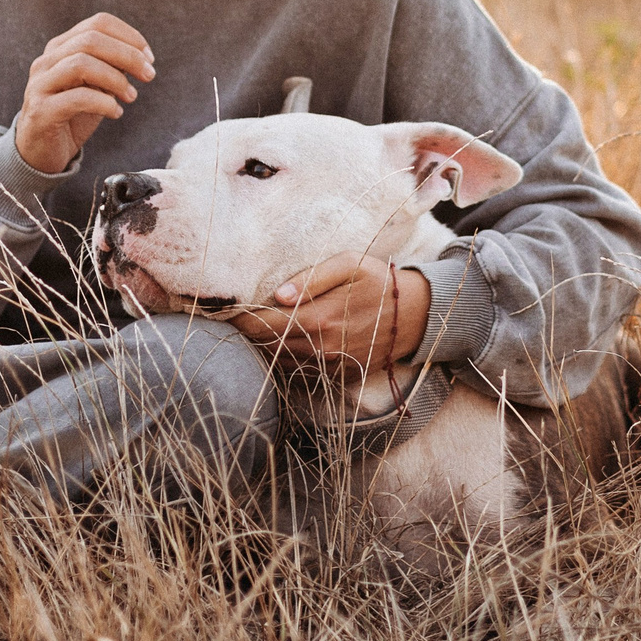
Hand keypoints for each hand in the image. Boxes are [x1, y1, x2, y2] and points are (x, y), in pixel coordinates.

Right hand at [13, 13, 154, 173]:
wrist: (41, 151)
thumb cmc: (73, 115)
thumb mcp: (96, 86)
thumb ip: (111, 67)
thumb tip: (141, 57)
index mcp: (61, 47)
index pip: (98, 23)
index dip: (129, 36)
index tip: (149, 57)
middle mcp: (46, 60)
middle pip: (91, 39)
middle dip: (127, 55)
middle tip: (149, 75)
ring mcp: (40, 84)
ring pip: (81, 64)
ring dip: (115, 78)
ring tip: (131, 96)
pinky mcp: (40, 111)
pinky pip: (77, 98)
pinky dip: (104, 103)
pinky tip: (116, 112)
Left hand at [228, 255, 430, 377]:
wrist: (415, 315)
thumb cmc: (378, 281)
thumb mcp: (349, 265)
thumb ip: (311, 278)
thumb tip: (278, 295)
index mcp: (319, 318)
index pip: (264, 325)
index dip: (241, 320)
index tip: (225, 312)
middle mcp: (321, 348)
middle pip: (268, 346)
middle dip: (248, 334)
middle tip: (231, 321)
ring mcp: (329, 365)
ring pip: (281, 361)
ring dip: (264, 347)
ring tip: (252, 330)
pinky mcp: (337, 375)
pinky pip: (300, 370)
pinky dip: (285, 358)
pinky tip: (281, 343)